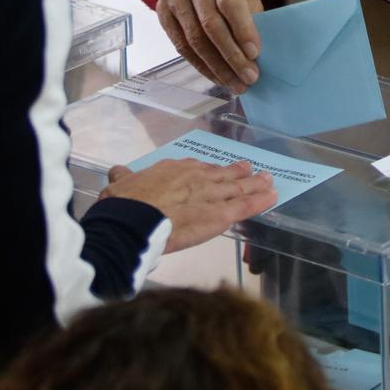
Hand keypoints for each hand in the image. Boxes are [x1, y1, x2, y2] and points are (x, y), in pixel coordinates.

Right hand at [103, 159, 275, 252]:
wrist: (133, 222)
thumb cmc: (123, 205)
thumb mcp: (118, 185)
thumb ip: (122, 178)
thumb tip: (117, 172)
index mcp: (173, 170)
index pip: (195, 168)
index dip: (207, 171)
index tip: (213, 171)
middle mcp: (196, 177)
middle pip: (222, 174)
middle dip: (237, 172)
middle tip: (249, 169)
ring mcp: (211, 194)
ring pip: (239, 187)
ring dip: (255, 183)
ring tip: (268, 180)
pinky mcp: (220, 215)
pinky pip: (246, 206)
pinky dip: (261, 201)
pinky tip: (272, 197)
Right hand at [157, 0, 263, 92]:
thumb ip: (252, 16)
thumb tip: (257, 55)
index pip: (229, 2)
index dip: (242, 30)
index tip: (255, 54)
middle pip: (210, 24)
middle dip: (232, 56)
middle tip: (249, 78)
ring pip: (194, 39)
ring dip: (217, 67)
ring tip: (236, 84)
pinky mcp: (162, 11)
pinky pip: (182, 46)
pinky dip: (202, 66)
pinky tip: (218, 77)